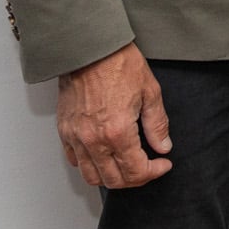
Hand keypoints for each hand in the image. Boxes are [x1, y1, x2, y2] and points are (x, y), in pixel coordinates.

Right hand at [56, 43, 172, 187]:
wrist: (89, 49)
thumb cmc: (119, 64)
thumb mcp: (150, 92)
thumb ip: (157, 124)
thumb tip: (163, 146)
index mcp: (117, 132)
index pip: (136, 171)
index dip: (154, 172)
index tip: (163, 164)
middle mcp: (93, 140)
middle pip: (113, 180)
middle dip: (135, 179)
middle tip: (149, 168)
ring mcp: (75, 137)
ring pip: (91, 176)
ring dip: (112, 177)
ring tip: (127, 166)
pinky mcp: (64, 131)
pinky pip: (75, 160)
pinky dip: (90, 165)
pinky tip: (105, 155)